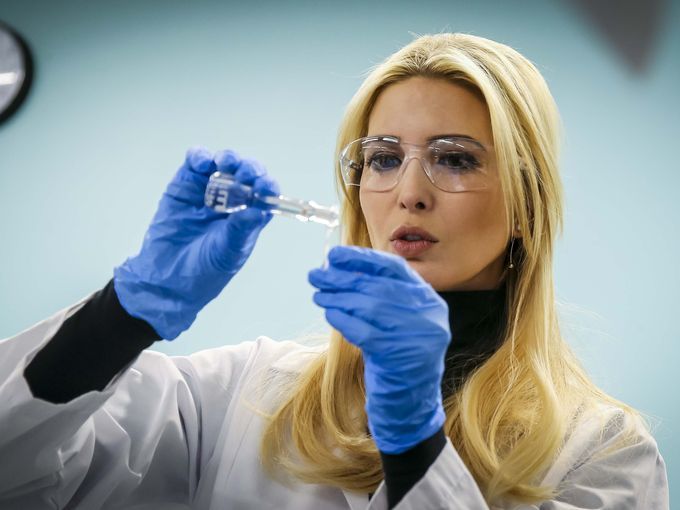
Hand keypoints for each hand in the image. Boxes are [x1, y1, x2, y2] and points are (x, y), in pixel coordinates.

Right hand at [113, 147, 278, 339]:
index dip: (266, 185)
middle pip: (247, 173)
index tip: (264, 186)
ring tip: (225, 164)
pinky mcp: (185, 185)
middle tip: (245, 173)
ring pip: (223, 163)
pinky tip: (203, 163)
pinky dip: (200, 156)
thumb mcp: (228, 252)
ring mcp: (209, 190)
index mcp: (250, 215)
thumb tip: (258, 210)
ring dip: (228, 158)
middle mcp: (233, 200)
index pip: (265, 192)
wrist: (168, 278)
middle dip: (248, 168)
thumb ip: (241, 230)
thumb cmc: (205, 270)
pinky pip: (196, 162)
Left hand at [308, 246, 450, 453]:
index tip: (334, 255)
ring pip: (371, 306)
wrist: (409, 406)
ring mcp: (419, 336)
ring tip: (317, 294)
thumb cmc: (395, 358)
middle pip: (379, 286)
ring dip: (338, 297)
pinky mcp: (402, 357)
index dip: (362, 258)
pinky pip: (365, 331)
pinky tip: (329, 314)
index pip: (394, 269)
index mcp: (429, 301)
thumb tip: (338, 266)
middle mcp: (430, 316)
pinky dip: (343, 319)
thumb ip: (379, 295)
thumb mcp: (395, 322)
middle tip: (315, 274)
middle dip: (343, 278)